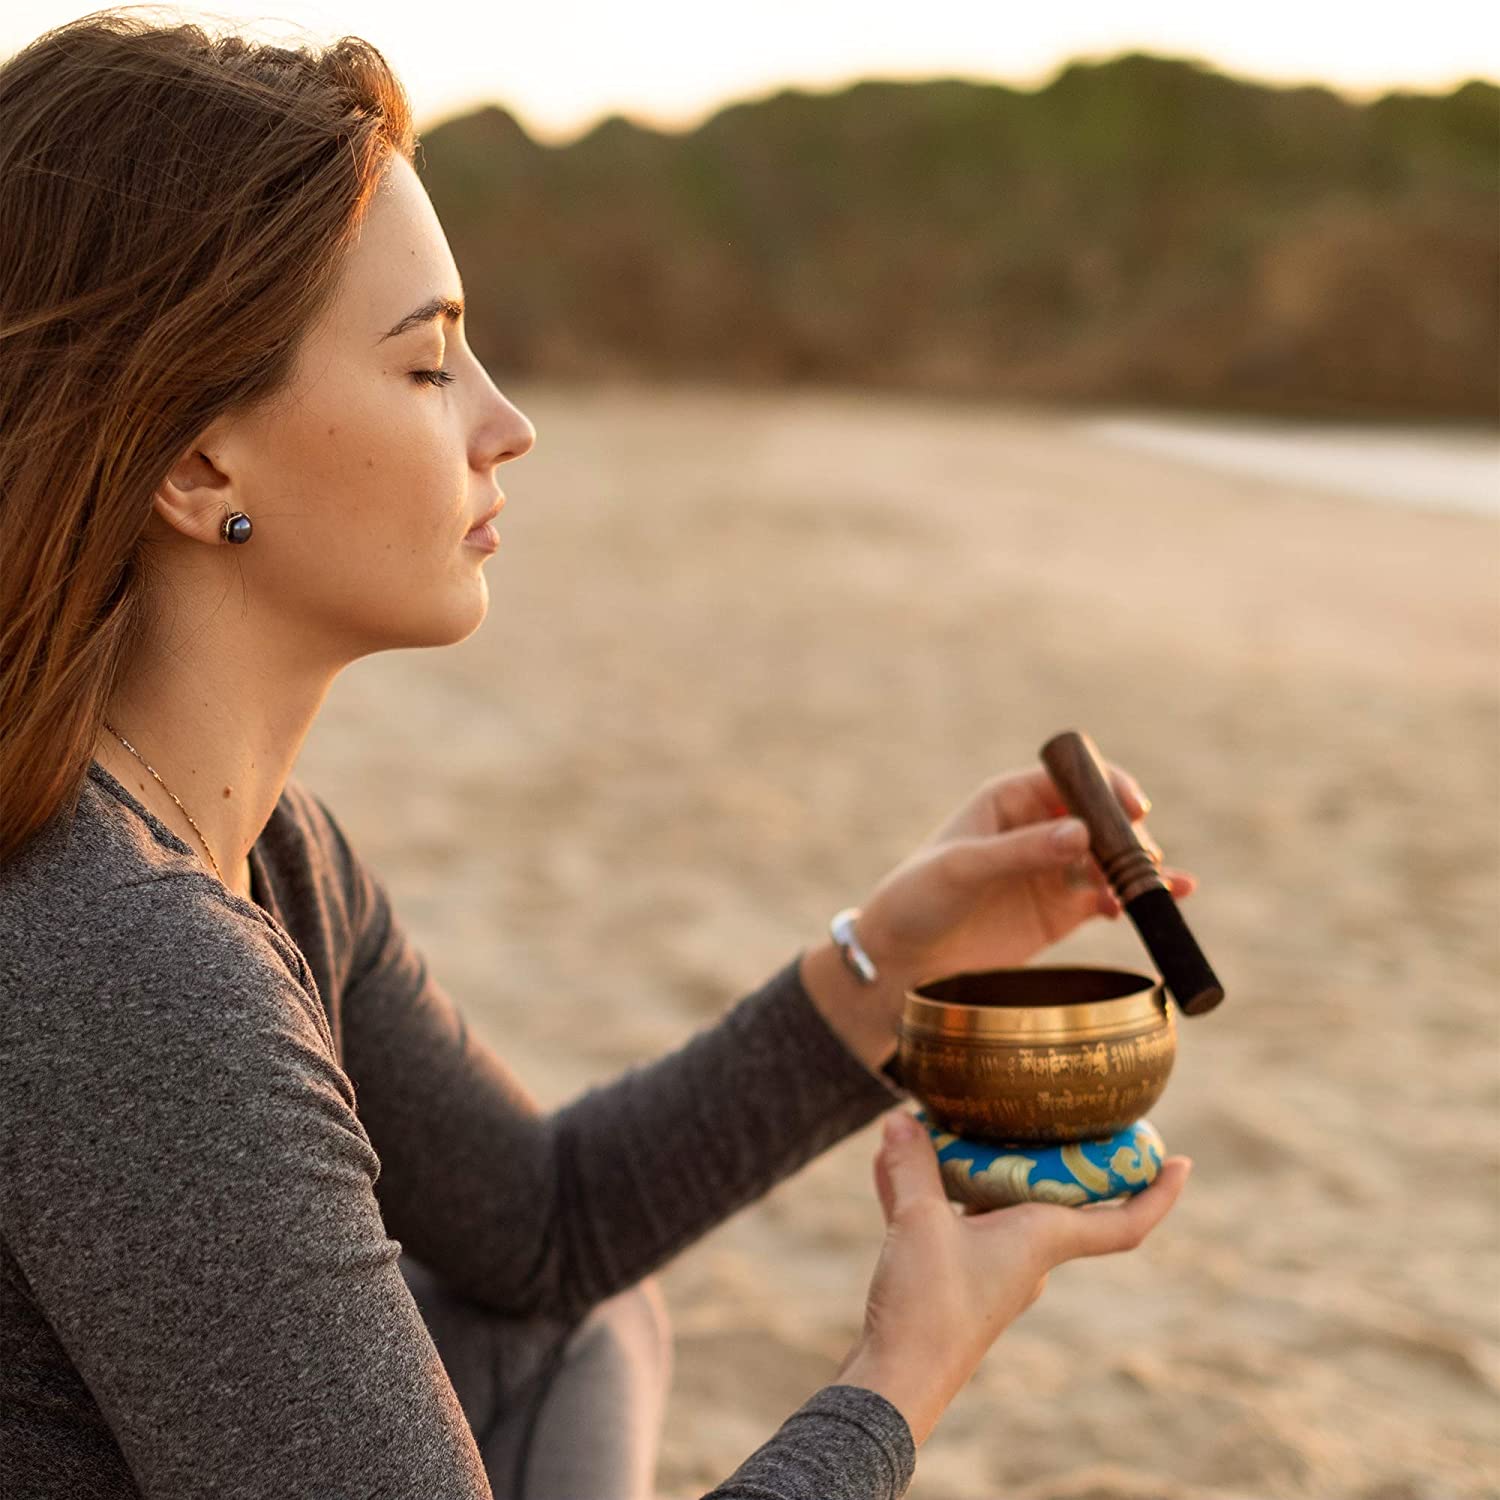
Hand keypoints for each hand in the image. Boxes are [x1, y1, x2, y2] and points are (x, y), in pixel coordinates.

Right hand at [836, 1111, 1192, 1446]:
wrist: (896, 1381)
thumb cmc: (929, 1307)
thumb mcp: (919, 1222)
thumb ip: (913, 1165)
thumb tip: (900, 1117)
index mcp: (1043, 1240)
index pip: (1125, 1222)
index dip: (1158, 1193)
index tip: (1182, 1162)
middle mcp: (1027, 1254)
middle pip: (1054, 1197)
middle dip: (1047, 1152)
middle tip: (1044, 1111)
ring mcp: (990, 1269)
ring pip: (991, 1202)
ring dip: (967, 1164)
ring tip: (935, 1123)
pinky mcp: (950, 1279)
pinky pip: (948, 1218)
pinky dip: (928, 1188)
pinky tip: (889, 1162)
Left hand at [856, 762, 1196, 989]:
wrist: (903, 962)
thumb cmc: (918, 900)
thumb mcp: (963, 869)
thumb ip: (1020, 851)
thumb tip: (1083, 833)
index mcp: (1008, 799)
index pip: (1071, 778)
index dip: (1107, 786)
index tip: (1135, 808)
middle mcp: (1037, 828)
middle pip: (1101, 817)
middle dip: (1129, 833)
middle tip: (1142, 861)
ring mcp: (1053, 869)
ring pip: (1112, 858)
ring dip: (1139, 867)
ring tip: (1155, 887)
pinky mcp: (1063, 910)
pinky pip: (1112, 896)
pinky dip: (1137, 898)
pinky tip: (1157, 904)